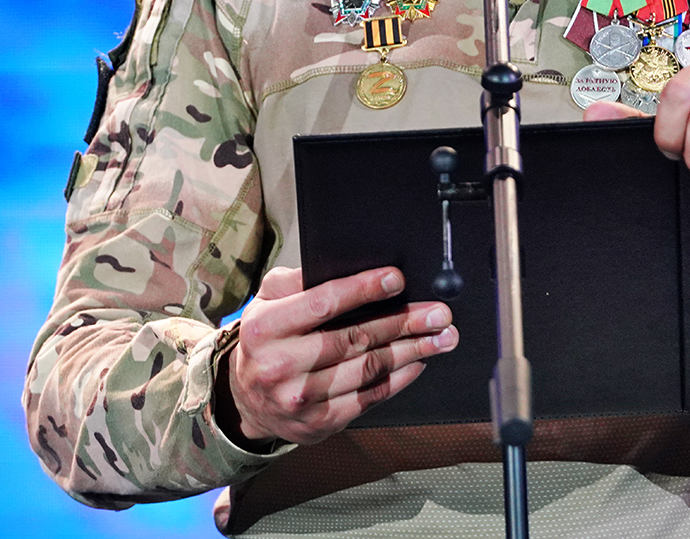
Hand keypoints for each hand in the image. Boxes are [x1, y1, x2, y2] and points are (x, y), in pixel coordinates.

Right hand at [226, 266, 455, 446]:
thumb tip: (346, 265)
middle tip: (439, 313)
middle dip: (403, 323)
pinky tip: (418, 363)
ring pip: (368, 369)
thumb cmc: (266, 340)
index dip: (364, 290)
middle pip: (354, 339)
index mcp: (266, 328)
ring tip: (441, 337)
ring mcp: (301, 399)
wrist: (248, 400)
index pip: (323, 304)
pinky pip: (369, 397)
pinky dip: (399, 379)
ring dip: (412, 351)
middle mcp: (280, 366)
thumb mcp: (267, 302)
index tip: (397, 280)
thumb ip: (298, 280)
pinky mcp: (320, 423)